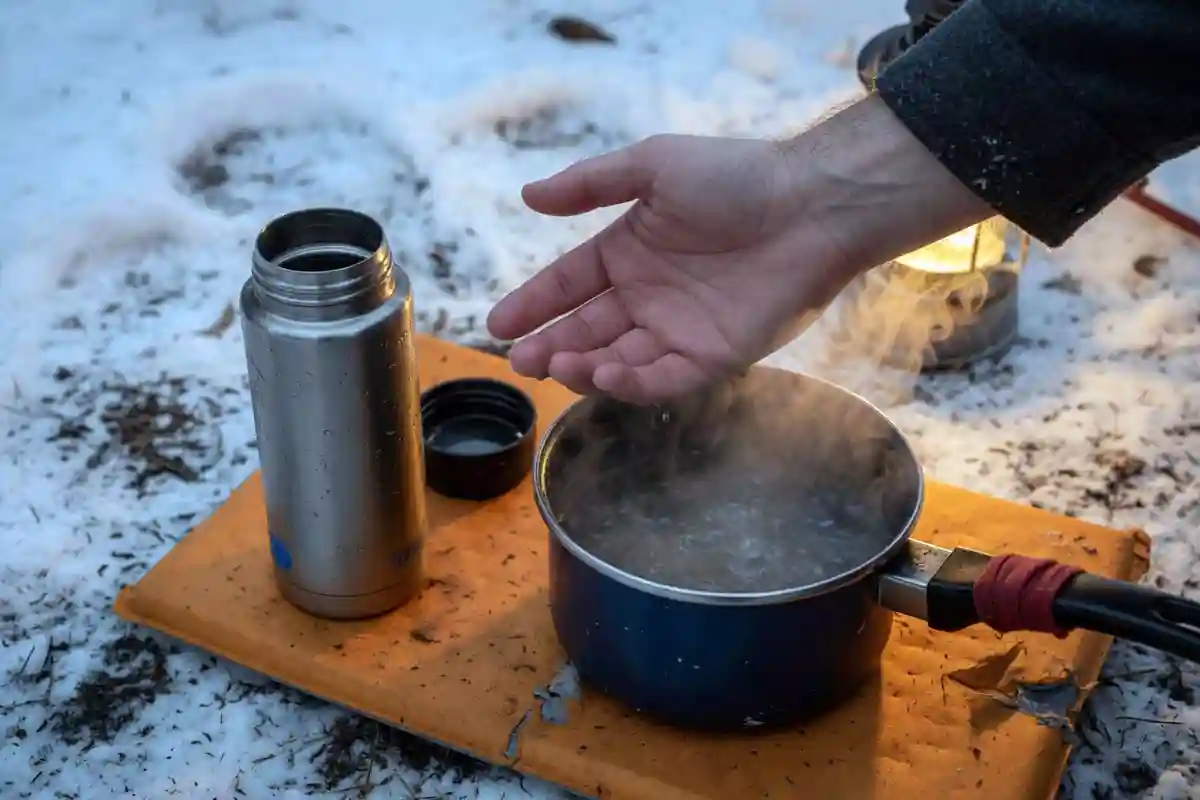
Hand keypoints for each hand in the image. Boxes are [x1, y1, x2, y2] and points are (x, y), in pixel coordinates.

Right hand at [485, 134, 852, 404]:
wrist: (810, 205)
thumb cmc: (735, 177)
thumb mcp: (653, 165)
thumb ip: (590, 184)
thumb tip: (527, 195)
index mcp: (630, 251)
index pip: (569, 284)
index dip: (534, 305)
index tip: (499, 325)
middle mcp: (649, 295)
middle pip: (587, 330)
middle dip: (550, 347)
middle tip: (521, 361)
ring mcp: (680, 329)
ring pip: (619, 361)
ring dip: (583, 367)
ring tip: (556, 365)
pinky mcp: (714, 355)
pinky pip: (664, 378)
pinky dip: (632, 382)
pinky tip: (604, 372)